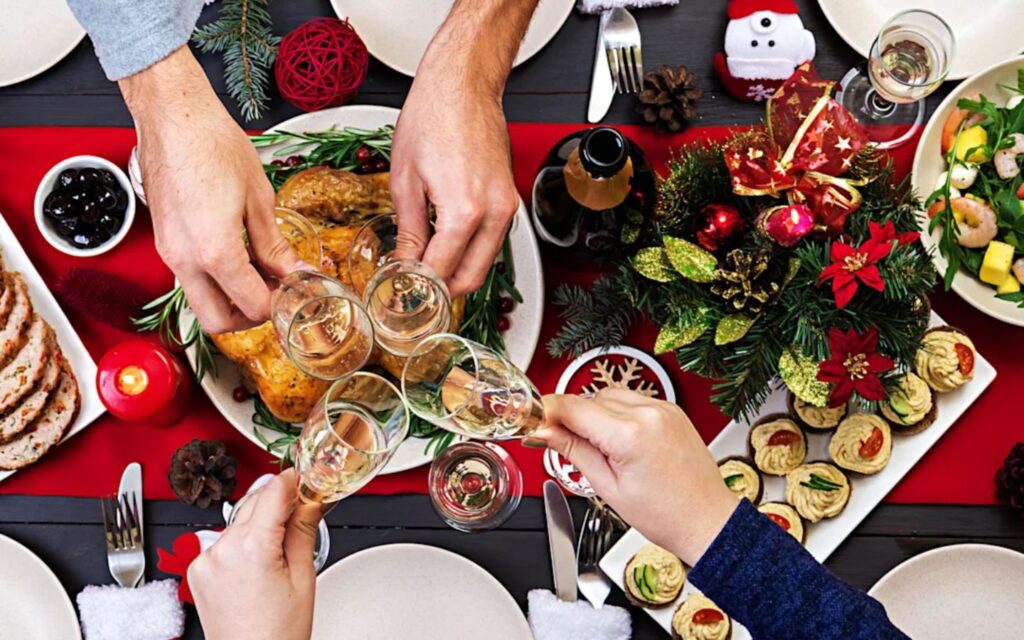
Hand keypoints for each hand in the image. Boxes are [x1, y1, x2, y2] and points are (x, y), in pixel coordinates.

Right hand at [121, 46, 303, 332]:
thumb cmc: (212, 143)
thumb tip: (293, 271)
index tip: (295, 290)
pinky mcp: (164, 241)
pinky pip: (190, 278)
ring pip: (200, 301)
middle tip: (274, 294)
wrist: (172, 115)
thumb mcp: (258, 197)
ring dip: (230, 299)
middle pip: (217, 321)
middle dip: (249, 317)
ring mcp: (169, 252)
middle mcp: (184, 260)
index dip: (279, 304)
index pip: (252, 305)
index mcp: (214, 252)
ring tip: (259, 271)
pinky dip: (214, 279)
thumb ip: (274, 244)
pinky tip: (238, 254)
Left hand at [189, 469, 321, 639]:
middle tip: (304, 509)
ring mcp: (205, 560)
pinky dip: (243, 542)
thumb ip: (303, 530)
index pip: (273, 491)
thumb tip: (311, 499)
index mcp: (252, 548)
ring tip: (282, 549)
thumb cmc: (277, 634)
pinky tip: (260, 562)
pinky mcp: (198, 570)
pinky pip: (225, 541)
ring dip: (261, 523)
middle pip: (255, 502)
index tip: (306, 478)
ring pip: (240, 521)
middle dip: (280, 502)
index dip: (293, 480)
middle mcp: (222, 549)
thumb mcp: (303, 577)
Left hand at [389, 0, 537, 296]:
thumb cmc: (434, 116)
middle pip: (472, 278)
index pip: (441, 271)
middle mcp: (494, 213)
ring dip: (457, 273)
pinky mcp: (510, 199)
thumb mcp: (405, 181)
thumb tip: (405, 263)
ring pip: (485, 263)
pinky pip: (492, 241)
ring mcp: (507, 206)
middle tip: (414, 293)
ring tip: (425, 270)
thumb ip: (408, 231)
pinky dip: (471, 252)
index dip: (417, 289)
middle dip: (442, 292)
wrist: (463, 84)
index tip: (400, 294)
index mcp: (465, 211)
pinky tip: (445, 247)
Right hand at [530, 389, 738, 565]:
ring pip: (609, 395)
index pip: (573, 407)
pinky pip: (632, 400)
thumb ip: (572, 451)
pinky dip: (618, 414)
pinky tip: (620, 441)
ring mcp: (663, 408)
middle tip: (562, 444)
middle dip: (571, 418)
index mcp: (630, 434)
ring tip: (600, 449)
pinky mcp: (671, 409)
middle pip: (589, 398)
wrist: (707, 520)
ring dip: (595, 414)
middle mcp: (649, 413)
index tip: (530, 419)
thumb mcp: (607, 487)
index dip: (545, 411)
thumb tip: (543, 432)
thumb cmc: (665, 514)